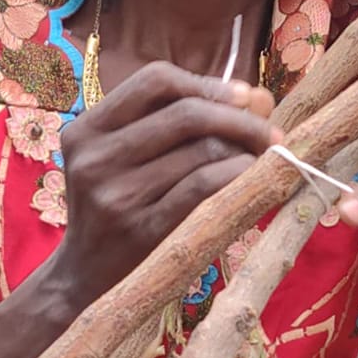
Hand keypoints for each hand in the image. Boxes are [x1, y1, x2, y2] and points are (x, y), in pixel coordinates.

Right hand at [46, 63, 279, 316]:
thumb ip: (185, 122)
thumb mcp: (130, 158)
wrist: (87, 278)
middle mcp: (95, 158)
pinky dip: (238, 173)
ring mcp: (115, 195)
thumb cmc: (122, 206)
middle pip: (186, 113)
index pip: (154, 80)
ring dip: (246, 148)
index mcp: (87, 129)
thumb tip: (260, 98)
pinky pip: (203, 186)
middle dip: (240, 118)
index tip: (242, 97)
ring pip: (201, 150)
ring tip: (264, 157)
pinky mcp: (142, 230)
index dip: (206, 83)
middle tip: (270, 131)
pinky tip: (254, 175)